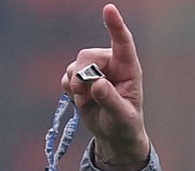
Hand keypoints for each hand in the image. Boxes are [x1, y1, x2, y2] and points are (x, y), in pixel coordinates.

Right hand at [63, 3, 150, 168]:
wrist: (113, 135)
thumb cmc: (125, 124)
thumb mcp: (122, 116)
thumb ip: (111, 100)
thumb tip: (97, 84)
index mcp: (128, 68)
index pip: (123, 43)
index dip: (115, 25)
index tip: (109, 9)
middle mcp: (111, 64)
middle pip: (86, 56)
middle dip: (82, 75)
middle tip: (85, 95)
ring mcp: (94, 70)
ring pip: (74, 67)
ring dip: (76, 86)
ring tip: (88, 102)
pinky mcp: (80, 79)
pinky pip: (66, 77)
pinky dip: (69, 90)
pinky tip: (81, 101)